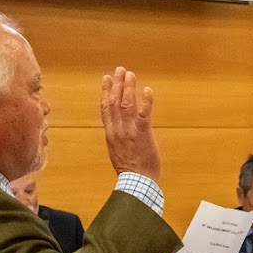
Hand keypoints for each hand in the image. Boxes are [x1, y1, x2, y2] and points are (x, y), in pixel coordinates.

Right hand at [100, 66, 159, 180]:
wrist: (136, 182)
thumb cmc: (129, 170)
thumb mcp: (117, 152)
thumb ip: (117, 137)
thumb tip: (118, 129)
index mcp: (110, 133)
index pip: (105, 108)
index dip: (105, 92)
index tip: (106, 79)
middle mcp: (117, 129)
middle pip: (114, 102)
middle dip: (117, 84)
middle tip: (119, 70)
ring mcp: (129, 131)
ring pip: (126, 104)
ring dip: (128, 87)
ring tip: (130, 74)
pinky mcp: (142, 134)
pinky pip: (144, 114)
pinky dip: (146, 101)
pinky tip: (147, 90)